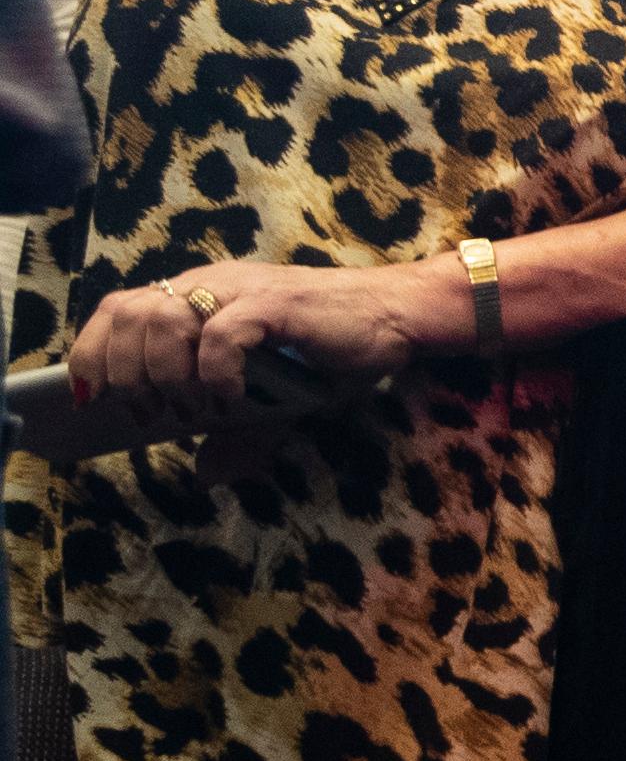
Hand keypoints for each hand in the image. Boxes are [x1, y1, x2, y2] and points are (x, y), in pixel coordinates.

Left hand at [59, 256, 442, 437]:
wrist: (398, 315)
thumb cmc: (336, 350)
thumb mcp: (275, 396)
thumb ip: (236, 430)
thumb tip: (205, 476)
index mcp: (203, 294)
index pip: (118, 308)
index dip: (91, 351)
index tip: (93, 399)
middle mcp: (213, 283)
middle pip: (127, 314)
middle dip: (123, 373)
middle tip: (151, 414)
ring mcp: (242, 291)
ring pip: (163, 321)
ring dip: (163, 375)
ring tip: (189, 408)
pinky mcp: (274, 305)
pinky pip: (220, 336)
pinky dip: (215, 375)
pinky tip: (233, 398)